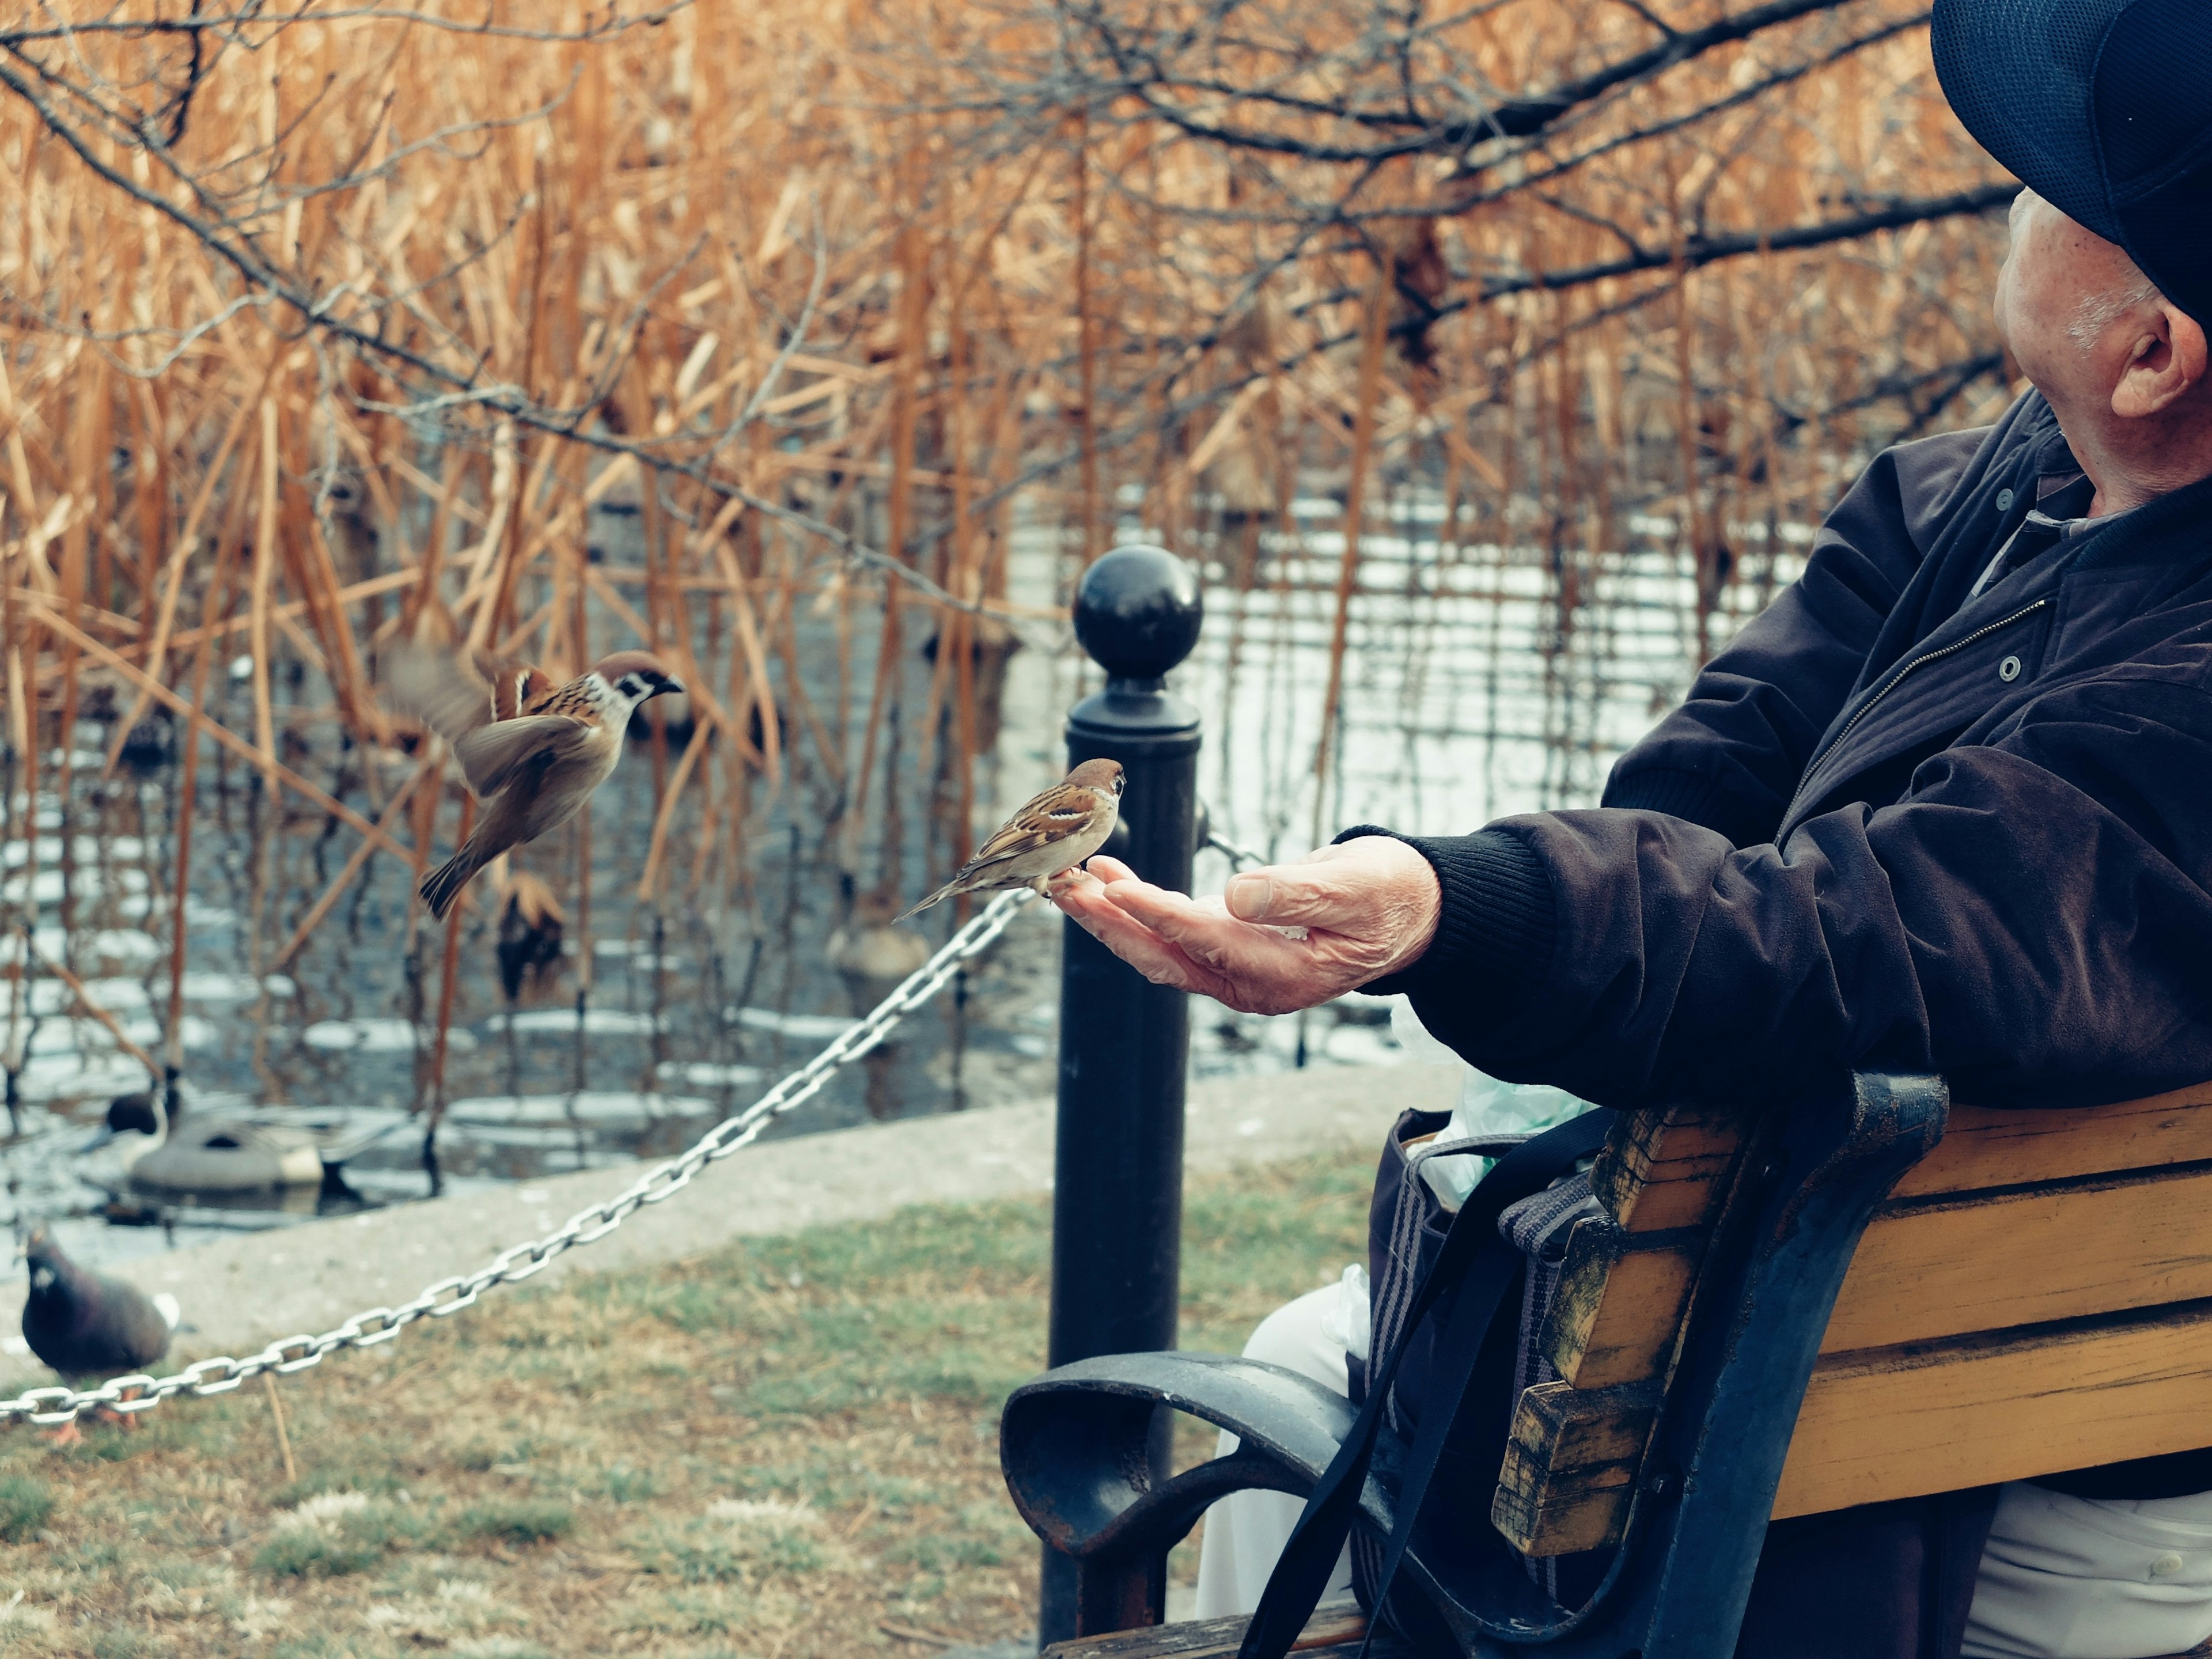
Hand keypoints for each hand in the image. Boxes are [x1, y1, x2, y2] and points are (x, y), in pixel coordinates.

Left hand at [1049, 836, 1441, 1014]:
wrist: (1409, 911)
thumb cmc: (1388, 894)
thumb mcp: (1354, 885)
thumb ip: (1296, 892)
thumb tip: (1237, 895)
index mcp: (1284, 974)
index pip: (1203, 939)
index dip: (1154, 912)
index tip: (1112, 888)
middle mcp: (1250, 985)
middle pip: (1162, 957)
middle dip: (1108, 923)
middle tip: (1061, 886)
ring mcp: (1237, 974)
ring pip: (1158, 950)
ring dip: (1110, 917)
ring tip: (1068, 880)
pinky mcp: (1229, 953)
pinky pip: (1171, 937)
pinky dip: (1136, 910)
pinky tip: (1108, 881)